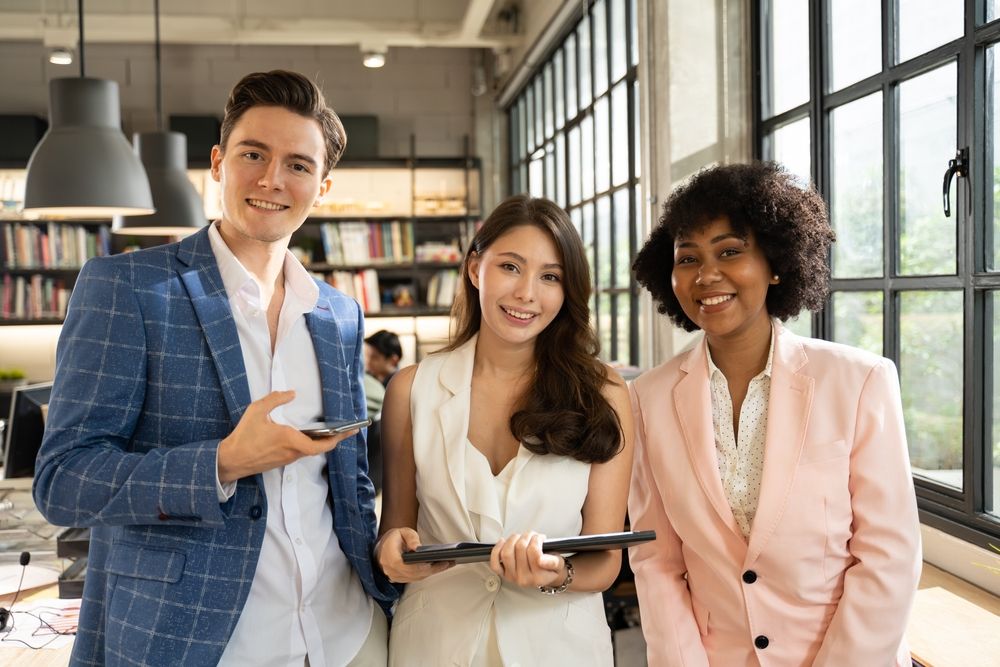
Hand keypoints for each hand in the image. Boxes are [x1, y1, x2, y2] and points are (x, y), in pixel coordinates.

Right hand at [217, 390, 358, 483]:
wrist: (230, 460)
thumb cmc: (243, 436)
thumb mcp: (257, 410)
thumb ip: (275, 399)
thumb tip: (291, 393)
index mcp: (290, 440)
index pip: (322, 444)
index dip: (338, 438)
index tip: (350, 432)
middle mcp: (292, 452)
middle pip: (320, 448)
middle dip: (334, 439)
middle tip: (346, 430)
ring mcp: (287, 459)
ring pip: (310, 451)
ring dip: (321, 442)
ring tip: (331, 431)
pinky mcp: (281, 462)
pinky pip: (300, 453)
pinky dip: (309, 445)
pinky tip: (309, 436)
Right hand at [375, 527, 452, 583]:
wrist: (383, 547)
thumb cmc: (393, 538)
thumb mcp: (403, 532)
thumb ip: (411, 538)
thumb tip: (417, 548)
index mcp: (390, 558)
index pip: (408, 566)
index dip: (422, 566)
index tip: (435, 563)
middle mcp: (391, 570)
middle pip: (415, 574)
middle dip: (433, 569)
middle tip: (448, 563)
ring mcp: (395, 576)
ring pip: (416, 578)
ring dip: (432, 572)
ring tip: (447, 564)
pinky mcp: (399, 579)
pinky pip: (415, 579)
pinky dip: (426, 574)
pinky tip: (437, 568)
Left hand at [489, 532, 565, 588]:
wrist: (545, 576)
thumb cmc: (550, 568)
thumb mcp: (559, 564)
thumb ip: (553, 562)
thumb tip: (541, 560)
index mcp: (538, 577)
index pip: (534, 552)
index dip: (537, 539)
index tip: (541, 538)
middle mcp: (523, 579)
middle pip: (520, 549)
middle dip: (527, 536)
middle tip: (532, 535)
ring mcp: (512, 577)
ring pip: (507, 553)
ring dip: (513, 539)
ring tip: (521, 537)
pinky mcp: (504, 574)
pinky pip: (495, 563)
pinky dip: (496, 550)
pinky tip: (503, 542)